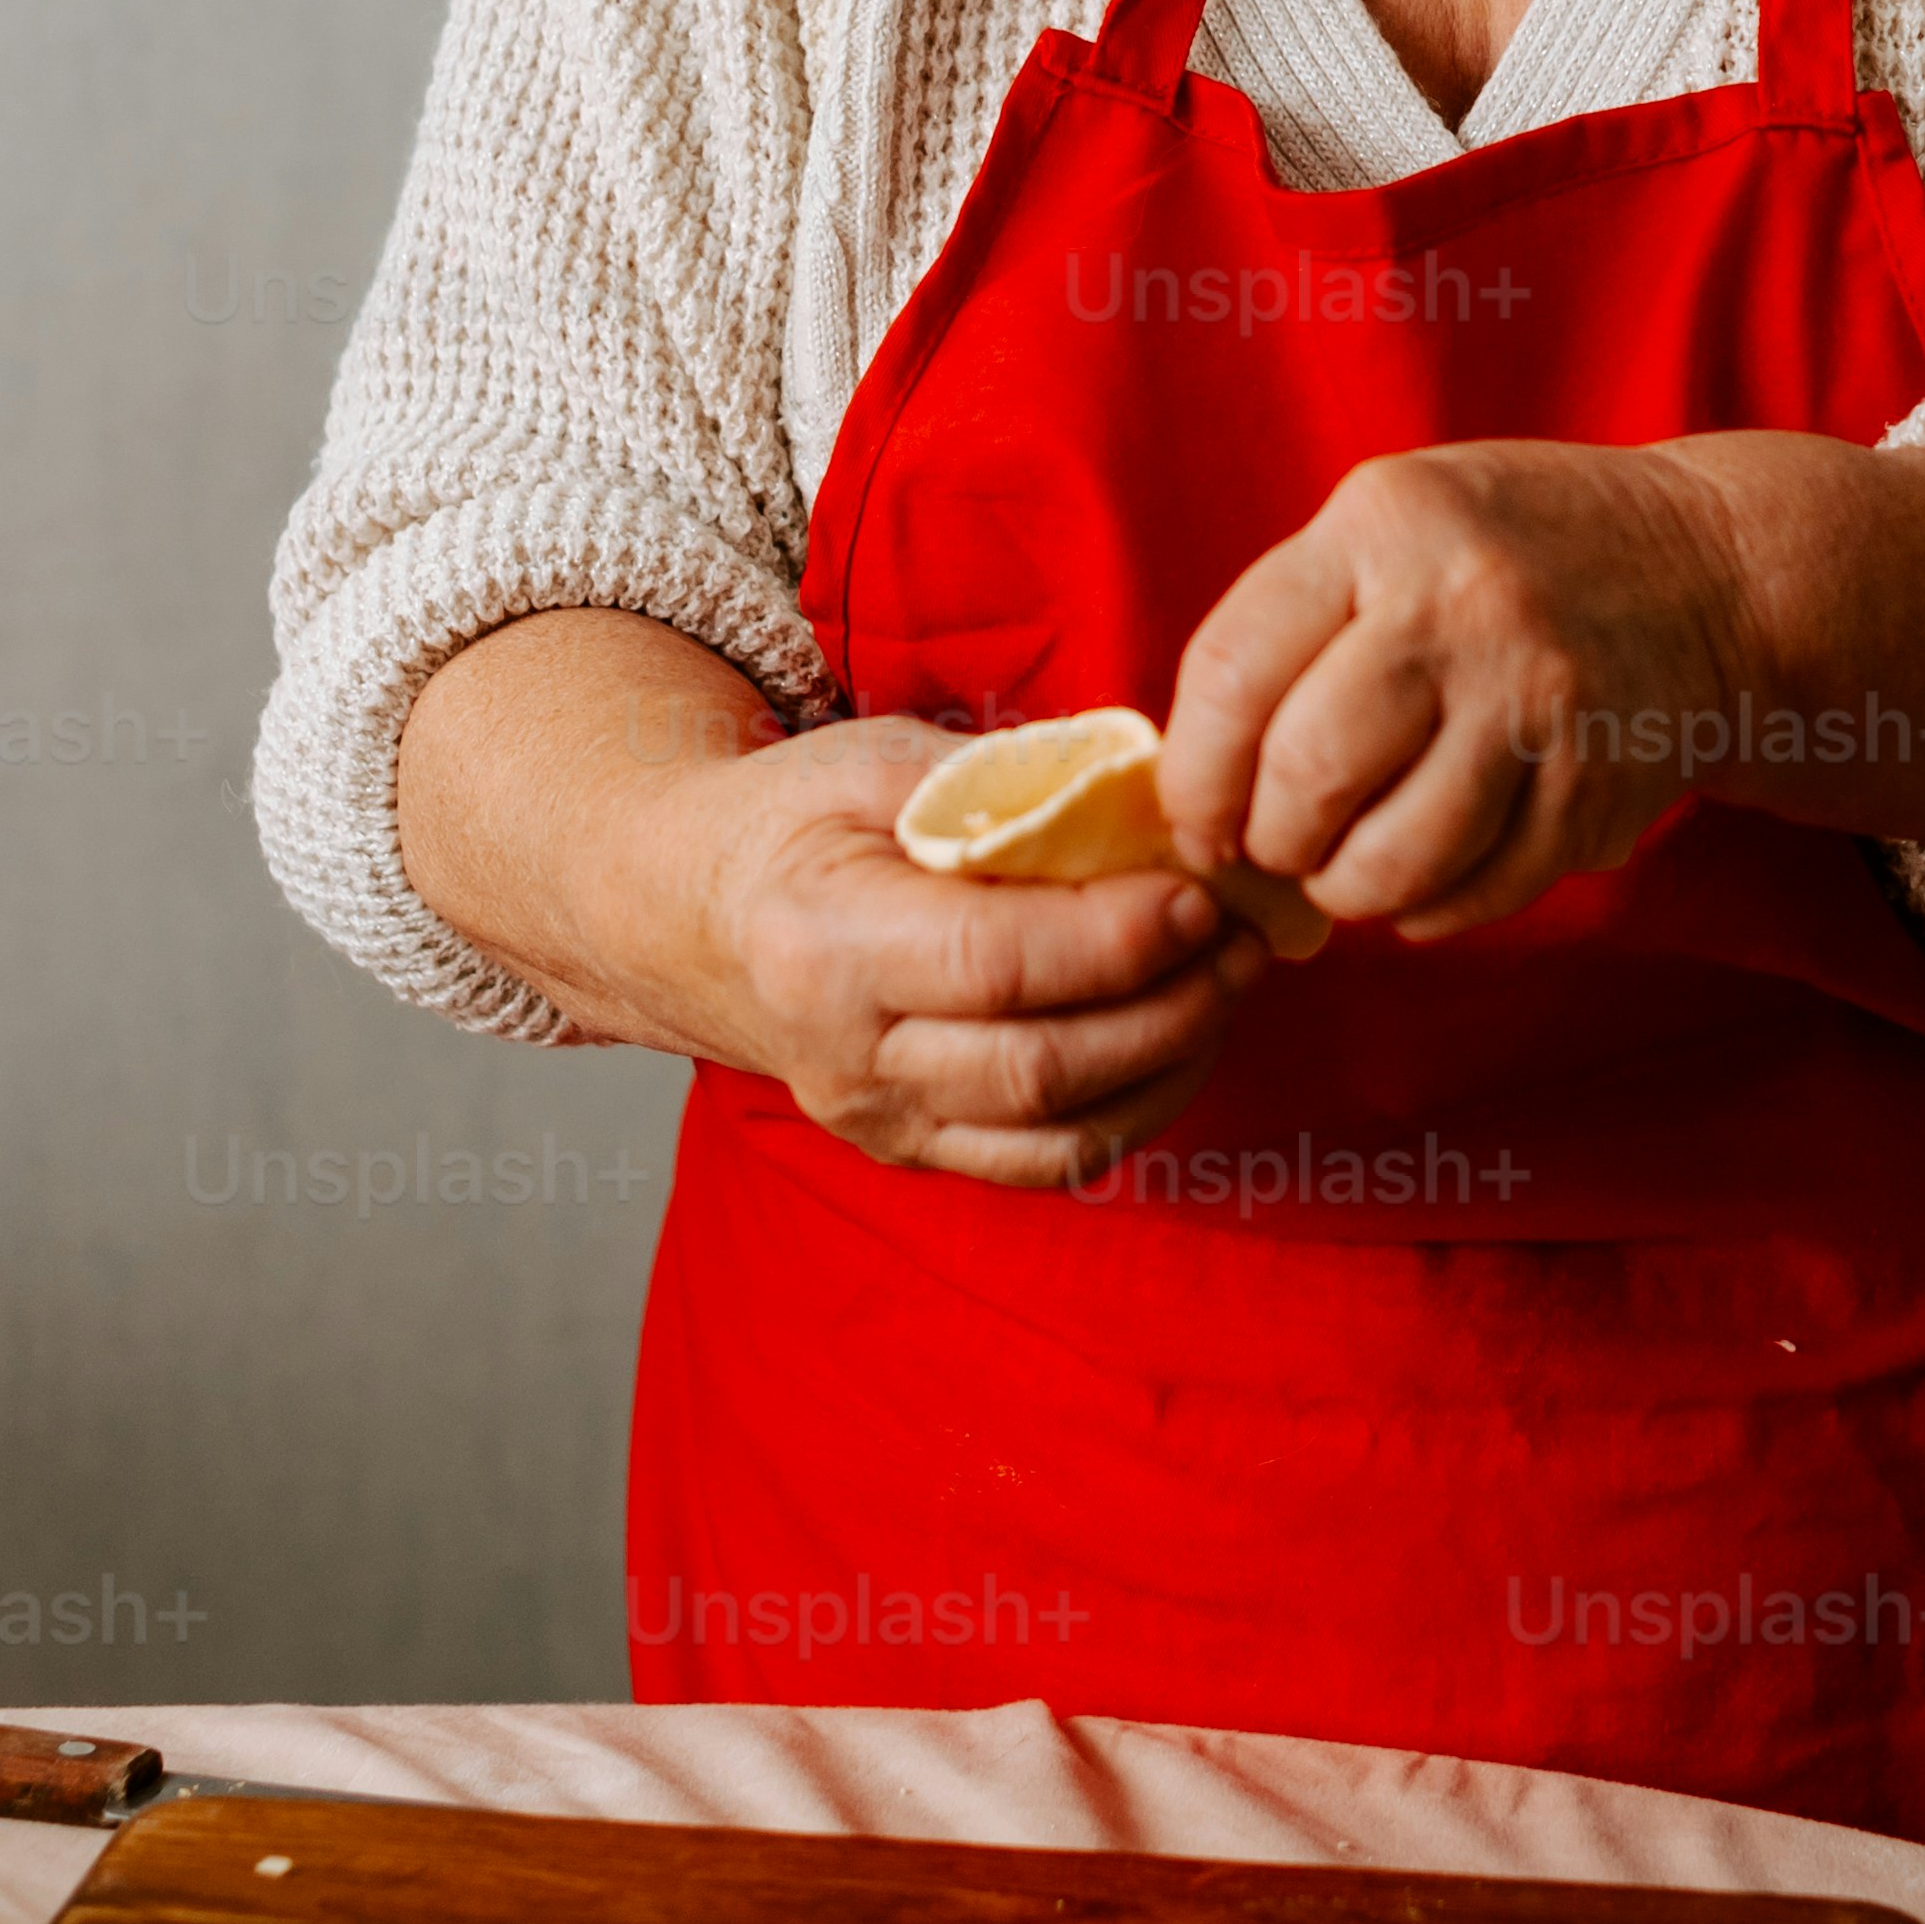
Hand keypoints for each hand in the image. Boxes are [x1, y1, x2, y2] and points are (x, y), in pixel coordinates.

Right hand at [689, 716, 1271, 1185]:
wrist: (682, 912)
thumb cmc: (788, 818)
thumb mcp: (874, 759)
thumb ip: (1004, 781)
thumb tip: (1150, 790)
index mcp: (824, 942)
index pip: (996, 963)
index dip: (1116, 936)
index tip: (1199, 892)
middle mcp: (845, 1055)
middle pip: (1038, 1066)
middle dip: (1169, 1007)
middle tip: (1242, 942)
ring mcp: (876, 1119)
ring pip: (1053, 1135)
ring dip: (1168, 1065)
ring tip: (1227, 987)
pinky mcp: (908, 1151)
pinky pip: (1041, 1163)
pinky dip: (1130, 1112)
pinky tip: (1178, 1043)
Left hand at [1154, 443, 1746, 938]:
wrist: (1713, 571)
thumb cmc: (1513, 554)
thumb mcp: (1396, 526)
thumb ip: (1295, 624)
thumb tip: (1194, 781)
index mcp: (1383, 526)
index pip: (1231, 672)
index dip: (1193, 774)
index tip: (1197, 814)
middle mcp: (1462, 606)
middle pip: (1306, 776)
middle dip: (1269, 842)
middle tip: (1278, 846)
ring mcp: (1539, 701)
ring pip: (1390, 861)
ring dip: (1346, 891)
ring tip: (1349, 866)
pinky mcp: (1597, 787)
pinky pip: (1477, 895)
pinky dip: (1431, 909)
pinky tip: (1430, 874)